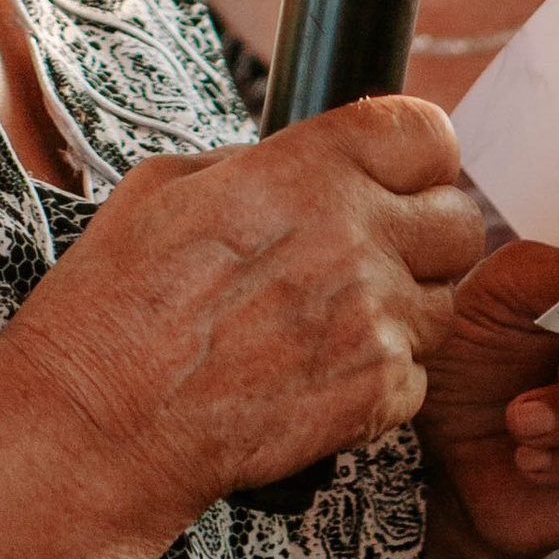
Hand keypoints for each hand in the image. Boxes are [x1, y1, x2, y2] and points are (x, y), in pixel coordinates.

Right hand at [0, 96, 484, 533]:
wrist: (100, 424)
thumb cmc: (113, 308)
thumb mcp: (161, 189)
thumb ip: (253, 166)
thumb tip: (296, 166)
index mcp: (303, 171)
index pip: (426, 133)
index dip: (414, 154)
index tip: (396, 173)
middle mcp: (353, 238)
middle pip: (459, 219)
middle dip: (423, 233)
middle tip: (374, 252)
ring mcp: (373, 320)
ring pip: (445, 303)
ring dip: (404, 309)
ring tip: (335, 323)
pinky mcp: (377, 394)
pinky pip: (419, 373)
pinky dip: (381, 376)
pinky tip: (321, 374)